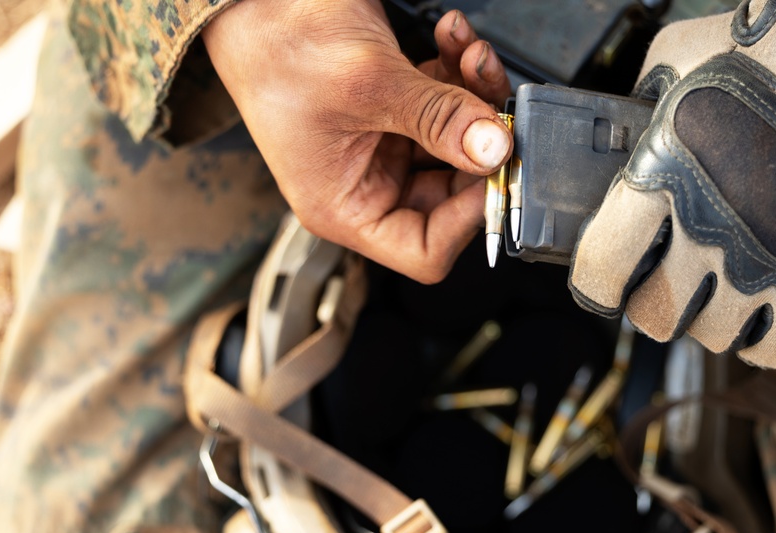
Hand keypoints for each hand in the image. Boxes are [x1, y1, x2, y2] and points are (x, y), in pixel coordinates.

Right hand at [202, 2, 511, 282]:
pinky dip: (457, 71)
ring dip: (474, 96)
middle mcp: (365, 185)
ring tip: (470, 54)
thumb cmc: (278, 46)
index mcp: (345, 208)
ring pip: (456, 143)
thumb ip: (439, 118)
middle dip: (481, 143)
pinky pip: (444, 105)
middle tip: (497, 106)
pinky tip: (451, 38)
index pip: (424, 250)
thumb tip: (495, 150)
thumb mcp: (370, 84)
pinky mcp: (394, 111)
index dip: (469, 218)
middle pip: (452, 193)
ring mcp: (382, 147)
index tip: (496, 171)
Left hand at [569, 0, 775, 368]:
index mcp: (663, 179)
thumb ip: (644, 103)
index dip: (595, 286)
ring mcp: (767, 265)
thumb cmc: (773, 53)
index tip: (601, 288)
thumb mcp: (681, 59)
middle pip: (655, 315)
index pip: (602, 267)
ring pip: (712, 334)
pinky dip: (762, 342)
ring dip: (706, 319)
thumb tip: (629, 128)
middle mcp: (709, 233)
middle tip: (662, 286)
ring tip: (716, 292)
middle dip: (651, 304)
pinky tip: (759, 318)